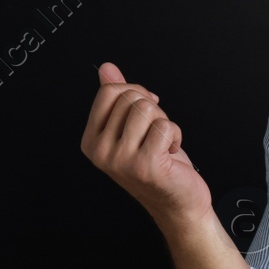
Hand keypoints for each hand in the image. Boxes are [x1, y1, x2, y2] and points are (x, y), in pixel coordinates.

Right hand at [80, 61, 211, 227]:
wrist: (176, 200)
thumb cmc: (157, 163)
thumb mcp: (132, 127)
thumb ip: (116, 98)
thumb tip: (106, 68)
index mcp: (92, 140)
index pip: (111, 91)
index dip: (136, 94)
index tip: (145, 114)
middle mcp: (101, 151)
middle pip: (132, 98)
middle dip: (153, 110)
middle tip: (154, 135)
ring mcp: (121, 160)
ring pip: (148, 109)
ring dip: (164, 123)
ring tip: (161, 144)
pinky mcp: (146, 165)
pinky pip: (166, 127)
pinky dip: (176, 136)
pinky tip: (170, 153)